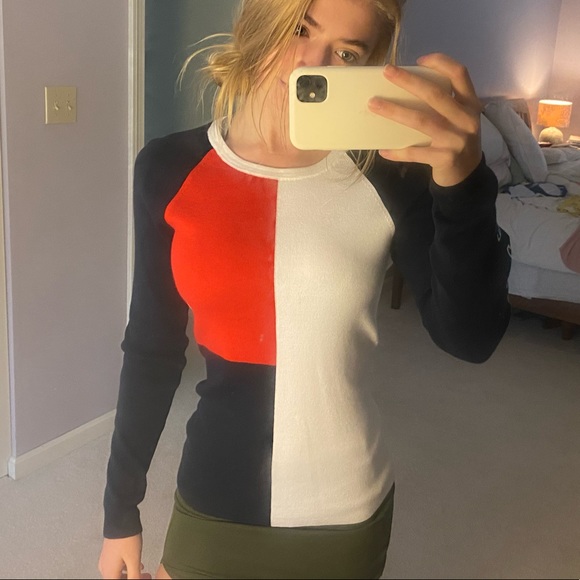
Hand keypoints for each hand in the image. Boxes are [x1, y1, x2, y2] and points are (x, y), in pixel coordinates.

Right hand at [98, 534, 151, 579]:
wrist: (120, 519)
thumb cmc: (125, 538)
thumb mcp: (134, 560)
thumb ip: (134, 576)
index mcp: (109, 572)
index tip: (143, 578)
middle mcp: (105, 567)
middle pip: (117, 578)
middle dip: (131, 578)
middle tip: (143, 576)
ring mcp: (106, 559)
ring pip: (117, 573)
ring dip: (129, 574)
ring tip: (141, 570)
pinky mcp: (109, 551)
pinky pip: (117, 565)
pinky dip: (126, 567)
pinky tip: (135, 563)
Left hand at [368, 53, 482, 186]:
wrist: (466, 174)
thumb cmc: (455, 140)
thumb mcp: (458, 119)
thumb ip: (442, 104)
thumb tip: (403, 88)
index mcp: (470, 104)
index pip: (459, 74)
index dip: (440, 63)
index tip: (418, 60)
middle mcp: (466, 119)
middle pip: (435, 95)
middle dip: (408, 81)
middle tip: (387, 71)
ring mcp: (456, 140)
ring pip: (421, 121)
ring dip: (394, 111)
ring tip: (374, 104)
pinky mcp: (444, 159)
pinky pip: (415, 153)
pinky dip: (397, 151)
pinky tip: (383, 150)